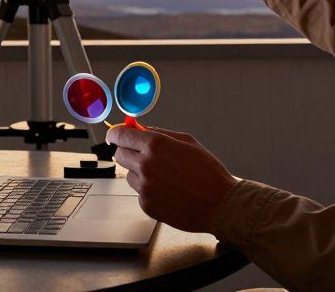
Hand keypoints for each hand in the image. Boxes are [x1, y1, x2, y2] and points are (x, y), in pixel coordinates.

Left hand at [106, 125, 236, 233]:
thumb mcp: (187, 142)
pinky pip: (139, 192)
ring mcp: (145, 187)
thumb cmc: (208, 173)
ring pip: (128, 174)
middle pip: (119, 154)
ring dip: (139, 172)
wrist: (219, 204)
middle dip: (127, 151)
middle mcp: (146, 165)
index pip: (121, 135)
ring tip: (164, 176)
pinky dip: (148, 190)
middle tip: (142, 154)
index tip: (115, 135)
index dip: (116, 133)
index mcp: (156, 145)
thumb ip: (160, 133)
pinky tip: (168, 190)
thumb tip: (141, 129)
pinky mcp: (146, 204)